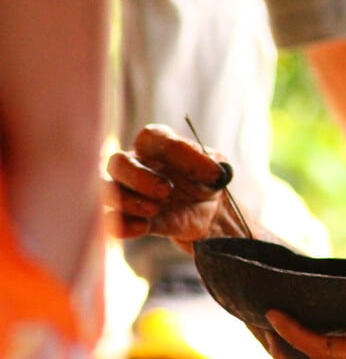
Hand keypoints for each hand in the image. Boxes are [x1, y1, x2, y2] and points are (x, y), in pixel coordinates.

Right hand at [103, 124, 231, 252]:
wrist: (209, 210)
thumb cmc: (207, 179)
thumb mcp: (217, 168)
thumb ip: (213, 166)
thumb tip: (216, 174)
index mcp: (158, 144)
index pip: (152, 138)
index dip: (177, 151)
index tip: (208, 172)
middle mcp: (137, 164)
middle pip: (117, 163)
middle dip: (138, 178)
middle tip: (166, 191)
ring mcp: (130, 191)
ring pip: (108, 191)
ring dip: (129, 201)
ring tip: (155, 209)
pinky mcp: (132, 217)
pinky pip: (113, 220)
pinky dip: (122, 225)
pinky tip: (143, 227)